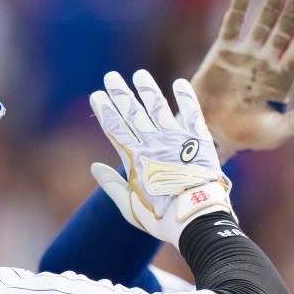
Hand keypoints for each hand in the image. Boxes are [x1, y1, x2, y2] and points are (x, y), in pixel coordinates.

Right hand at [89, 69, 232, 243]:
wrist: (196, 219)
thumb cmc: (161, 219)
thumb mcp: (130, 207)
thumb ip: (112, 185)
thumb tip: (94, 168)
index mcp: (134, 159)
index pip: (114, 127)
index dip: (105, 110)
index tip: (97, 95)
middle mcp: (153, 143)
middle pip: (132, 112)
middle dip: (120, 93)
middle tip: (111, 76)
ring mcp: (176, 139)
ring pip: (158, 107)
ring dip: (148, 89)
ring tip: (140, 74)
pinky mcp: (198, 141)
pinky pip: (191, 113)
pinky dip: (186, 97)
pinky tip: (179, 83)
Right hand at [190, 0, 293, 155]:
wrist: (209, 133)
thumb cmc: (245, 136)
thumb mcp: (273, 132)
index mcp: (282, 80)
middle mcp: (266, 64)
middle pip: (283, 33)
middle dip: (292, 14)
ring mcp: (245, 56)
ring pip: (261, 25)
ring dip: (271, 7)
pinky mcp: (223, 52)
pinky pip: (231, 27)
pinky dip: (237, 10)